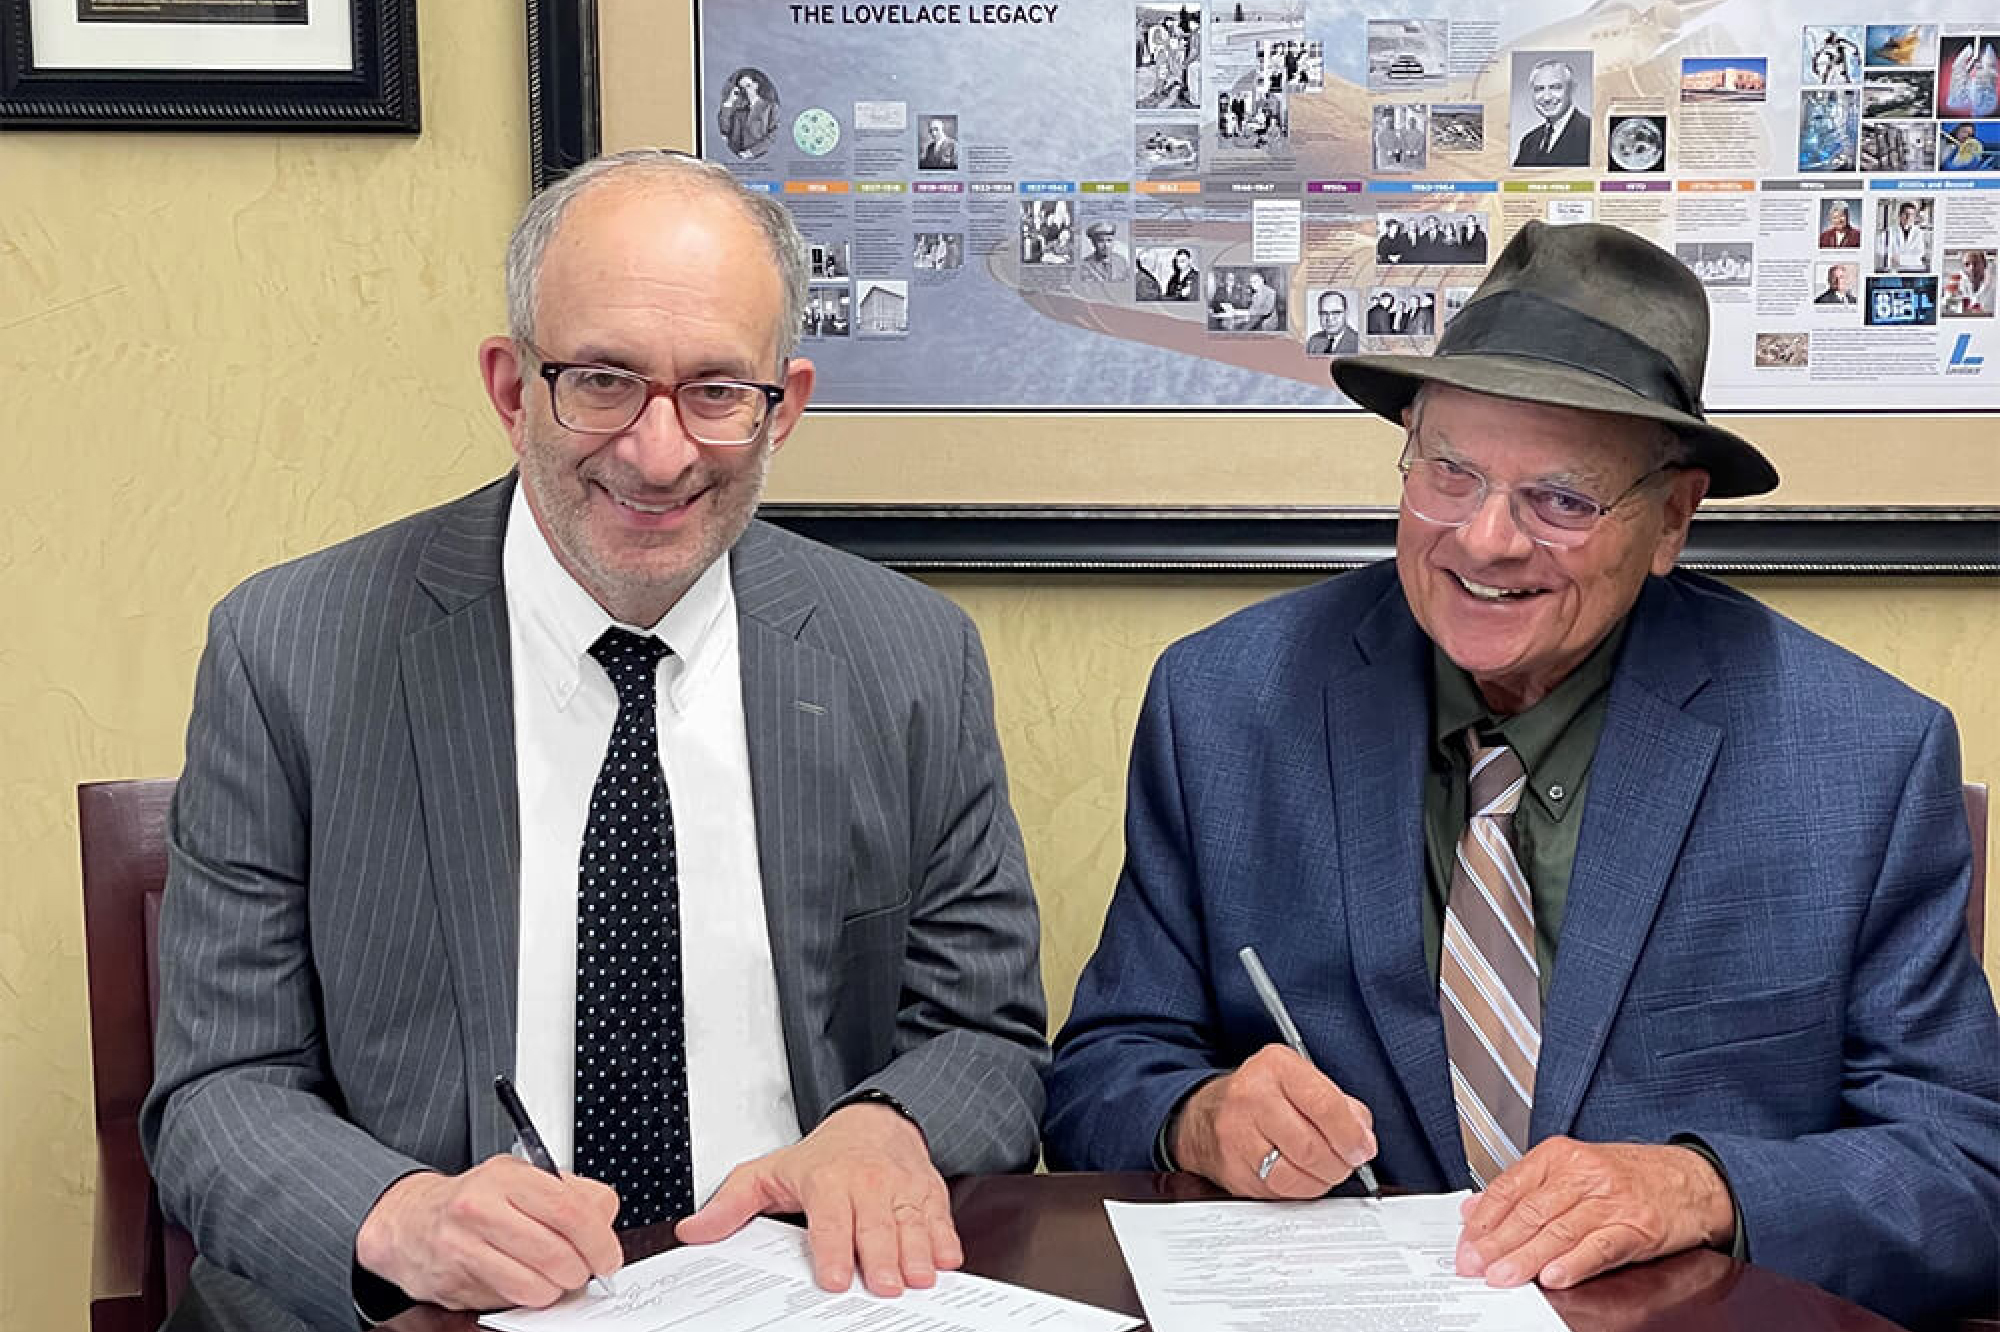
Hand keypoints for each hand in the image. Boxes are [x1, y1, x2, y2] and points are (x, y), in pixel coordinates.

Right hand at [353, 1156, 621, 1310]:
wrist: (411, 1221)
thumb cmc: (476, 1199)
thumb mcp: (523, 1178)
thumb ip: (570, 1193)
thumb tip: (605, 1222)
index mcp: (507, 1176)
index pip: (569, 1209)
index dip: (599, 1240)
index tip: (609, 1256)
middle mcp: (482, 1208)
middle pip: (556, 1253)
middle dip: (581, 1270)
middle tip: (583, 1270)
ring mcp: (464, 1247)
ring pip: (536, 1285)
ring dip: (556, 1288)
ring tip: (553, 1276)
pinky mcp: (455, 1281)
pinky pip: (511, 1301)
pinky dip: (529, 1297)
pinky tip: (525, 1281)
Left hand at [675, 1101, 956, 1296]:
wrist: (876, 1119)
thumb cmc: (823, 1156)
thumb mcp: (770, 1173)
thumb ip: (731, 1205)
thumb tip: (694, 1231)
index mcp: (827, 1181)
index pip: (830, 1220)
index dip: (833, 1250)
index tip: (834, 1278)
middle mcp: (868, 1183)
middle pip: (876, 1226)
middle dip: (881, 1258)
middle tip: (883, 1287)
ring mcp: (902, 1189)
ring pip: (911, 1224)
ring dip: (916, 1253)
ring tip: (917, 1278)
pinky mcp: (929, 1193)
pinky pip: (940, 1218)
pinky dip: (945, 1240)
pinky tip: (945, 1260)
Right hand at [1170, 1045, 1376, 1198]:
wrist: (1206, 1115)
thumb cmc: (1263, 1096)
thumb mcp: (1300, 1080)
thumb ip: (1339, 1104)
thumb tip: (1362, 1140)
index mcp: (1276, 1066)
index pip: (1325, 1105)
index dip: (1352, 1135)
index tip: (1363, 1148)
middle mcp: (1251, 1096)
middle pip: (1311, 1146)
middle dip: (1340, 1164)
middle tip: (1348, 1163)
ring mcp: (1236, 1135)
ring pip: (1294, 1176)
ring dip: (1321, 1181)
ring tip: (1325, 1171)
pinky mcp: (1232, 1169)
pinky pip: (1277, 1192)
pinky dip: (1298, 1191)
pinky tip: (1301, 1177)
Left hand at [1457, 1138, 1734, 1289]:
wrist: (1691, 1179)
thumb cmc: (1628, 1176)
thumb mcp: (1571, 1169)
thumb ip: (1522, 1188)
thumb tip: (1474, 1210)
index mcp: (1559, 1156)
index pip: (1510, 1189)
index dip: (1483, 1221)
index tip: (1465, 1245)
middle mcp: (1583, 1174)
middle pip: (1530, 1212)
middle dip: (1497, 1244)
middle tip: (1474, 1266)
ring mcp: (1611, 1200)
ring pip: (1559, 1230)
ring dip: (1526, 1257)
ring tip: (1503, 1276)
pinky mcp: (1638, 1226)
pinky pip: (1600, 1246)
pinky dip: (1575, 1262)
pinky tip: (1554, 1276)